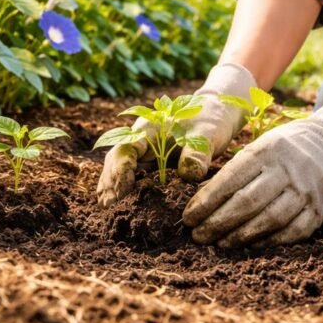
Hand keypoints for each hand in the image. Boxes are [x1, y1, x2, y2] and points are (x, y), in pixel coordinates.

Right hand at [96, 62, 255, 206]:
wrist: (215, 113)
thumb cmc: (210, 120)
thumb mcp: (208, 133)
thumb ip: (197, 152)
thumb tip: (189, 174)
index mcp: (150, 127)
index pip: (127, 148)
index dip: (122, 169)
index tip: (122, 189)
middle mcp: (141, 139)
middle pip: (116, 159)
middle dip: (111, 181)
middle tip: (108, 206)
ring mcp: (144, 150)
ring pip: (119, 167)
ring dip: (112, 186)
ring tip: (106, 208)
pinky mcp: (150, 161)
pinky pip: (131, 173)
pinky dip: (122, 186)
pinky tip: (117, 203)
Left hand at [182, 86, 322, 246]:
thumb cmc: (285, 148)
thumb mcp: (260, 146)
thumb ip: (235, 170)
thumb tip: (201, 198)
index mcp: (267, 150)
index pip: (231, 179)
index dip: (207, 201)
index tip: (188, 217)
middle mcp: (287, 170)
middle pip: (248, 202)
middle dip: (218, 222)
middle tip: (198, 236)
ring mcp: (306, 191)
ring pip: (270, 219)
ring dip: (241, 236)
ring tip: (220, 244)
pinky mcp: (321, 209)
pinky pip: (294, 231)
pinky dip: (270, 241)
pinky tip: (251, 246)